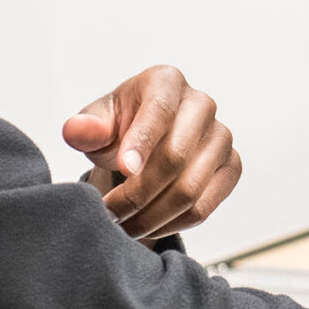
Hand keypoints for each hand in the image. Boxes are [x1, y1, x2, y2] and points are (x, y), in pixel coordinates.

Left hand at [61, 65, 241, 239]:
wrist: (146, 144)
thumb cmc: (120, 128)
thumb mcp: (97, 124)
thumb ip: (85, 128)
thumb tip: (76, 131)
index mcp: (166, 82)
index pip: (159, 112)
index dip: (141, 143)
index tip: (122, 170)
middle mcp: (202, 104)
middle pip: (175, 157)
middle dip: (137, 193)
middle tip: (109, 214)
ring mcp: (221, 137)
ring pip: (189, 190)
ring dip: (151, 216)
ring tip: (122, 226)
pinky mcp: (231, 167)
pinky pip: (203, 207)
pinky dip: (171, 225)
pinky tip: (147, 226)